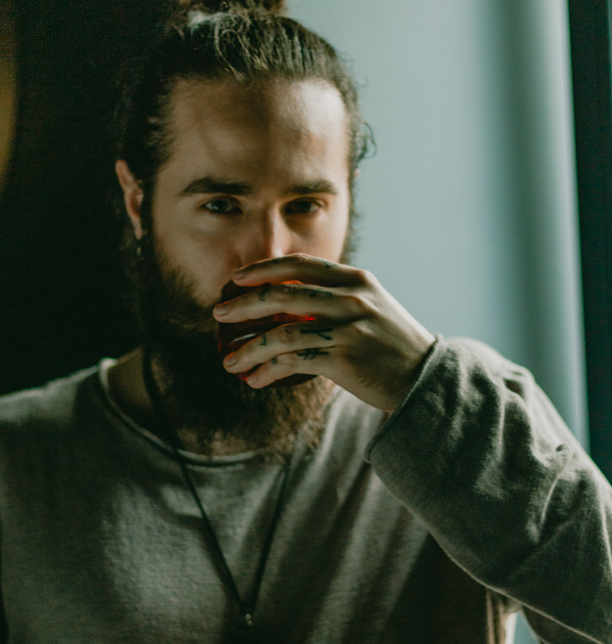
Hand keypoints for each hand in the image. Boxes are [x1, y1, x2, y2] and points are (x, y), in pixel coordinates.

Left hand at [213, 255, 435, 412]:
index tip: (237, 279)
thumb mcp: (372, 306)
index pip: (299, 264)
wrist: (424, 377)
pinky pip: (292, 362)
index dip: (263, 269)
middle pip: (282, 294)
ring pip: (281, 332)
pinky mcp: (343, 359)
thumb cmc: (391, 345)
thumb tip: (287, 299)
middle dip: (243, 305)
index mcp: (355, 279)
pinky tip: (255, 380)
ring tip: (229, 361)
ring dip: (248, 348)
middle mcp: (351, 298)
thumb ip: (337, 296)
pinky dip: (268, 371)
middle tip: (219, 314)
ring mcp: (347, 328)